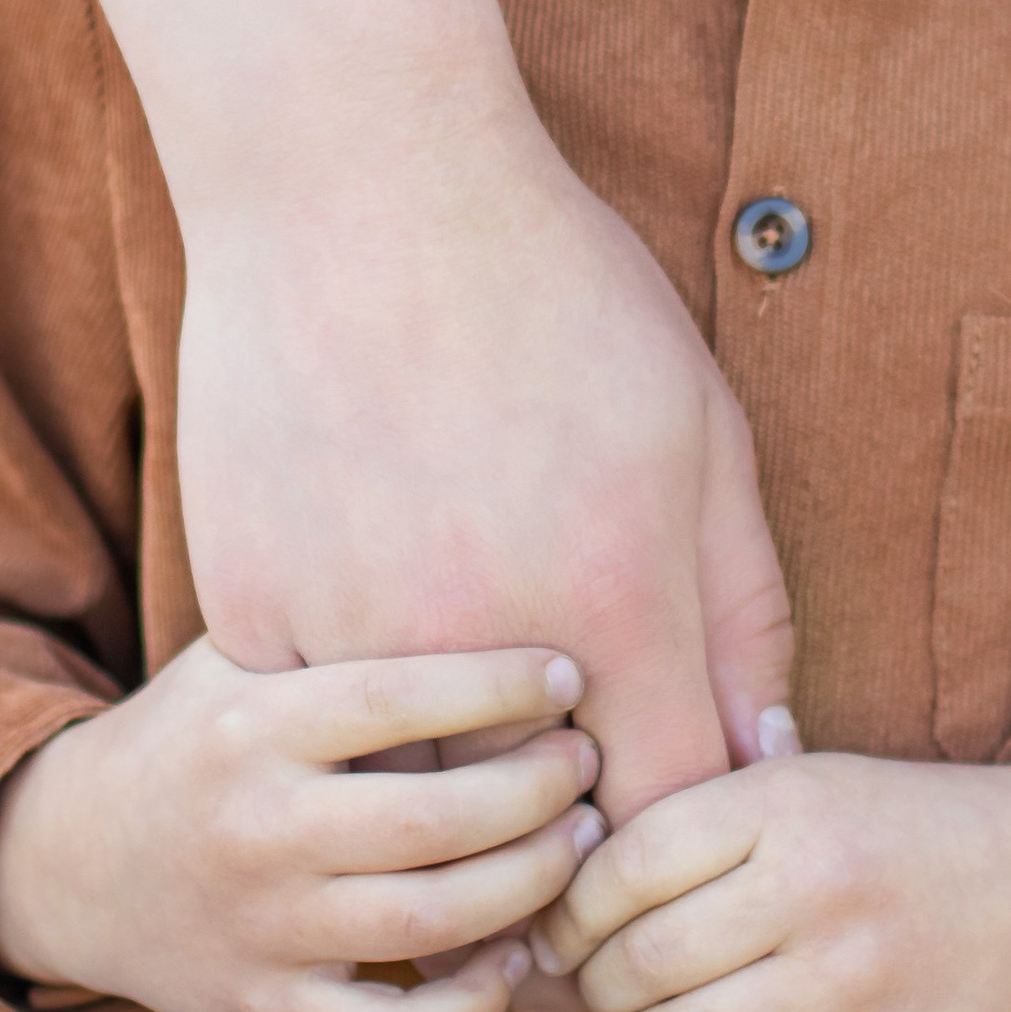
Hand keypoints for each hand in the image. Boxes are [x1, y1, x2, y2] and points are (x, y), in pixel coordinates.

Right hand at [0, 641, 602, 1011]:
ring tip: (579, 841)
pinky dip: (468, 1009)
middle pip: (433, 818)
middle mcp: (257, 828)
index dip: (496, 687)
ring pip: (429, 921)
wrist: (65, 864)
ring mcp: (263, 928)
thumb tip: (483, 574)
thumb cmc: (192, 741)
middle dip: (537, 789)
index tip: (566, 675)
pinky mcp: (267, 1010)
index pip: (394, 698)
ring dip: (530, 884)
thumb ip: (335, 637)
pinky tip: (515, 960)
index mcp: (252, 727)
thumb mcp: (236, 665)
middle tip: (588, 763)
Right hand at [174, 97, 794, 824]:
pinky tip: (369, 605)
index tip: (671, 803)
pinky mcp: (251, 614)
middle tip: (570, 756)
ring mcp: (353, 637)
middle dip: (571, 816)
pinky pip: (314, 723)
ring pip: (412, 798)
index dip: (682, 835)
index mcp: (617, 599)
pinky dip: (350, 698)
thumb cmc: (551, 285)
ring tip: (469, 691)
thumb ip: (742, 607)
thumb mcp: (699, 426)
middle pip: (538, 828)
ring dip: (451, 774)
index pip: (672, 817)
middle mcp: (484, 642)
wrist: (350, 177)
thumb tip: (759, 749)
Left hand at [534, 746, 1010, 1011]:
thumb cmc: (893, 831)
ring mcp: (859, 979)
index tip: (559, 934)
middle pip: (643, 960)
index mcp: (784, 801)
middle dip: (588, 994)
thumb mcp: (804, 779)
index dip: (568, 912)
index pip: (624, 862)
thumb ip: (696, 815)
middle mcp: (818, 885)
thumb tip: (560, 869)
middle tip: (582, 1001)